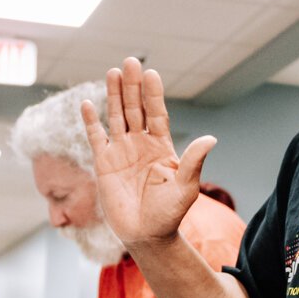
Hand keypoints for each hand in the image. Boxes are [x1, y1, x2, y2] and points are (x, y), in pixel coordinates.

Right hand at [83, 57, 216, 250]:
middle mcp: (141, 144)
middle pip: (135, 108)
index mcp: (162, 146)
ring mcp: (121, 152)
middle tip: (130, 62)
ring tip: (112, 72)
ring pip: (116, 117)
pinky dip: (91, 122)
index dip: (153, 94)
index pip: (156, 113)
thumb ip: (194, 161)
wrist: (147, 235)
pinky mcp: (104, 163)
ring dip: (113, 95)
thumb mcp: (186, 187)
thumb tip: (211, 139)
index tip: (151, 74)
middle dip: (132, 86)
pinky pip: (96, 138)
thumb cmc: (169, 214)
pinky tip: (87, 104)